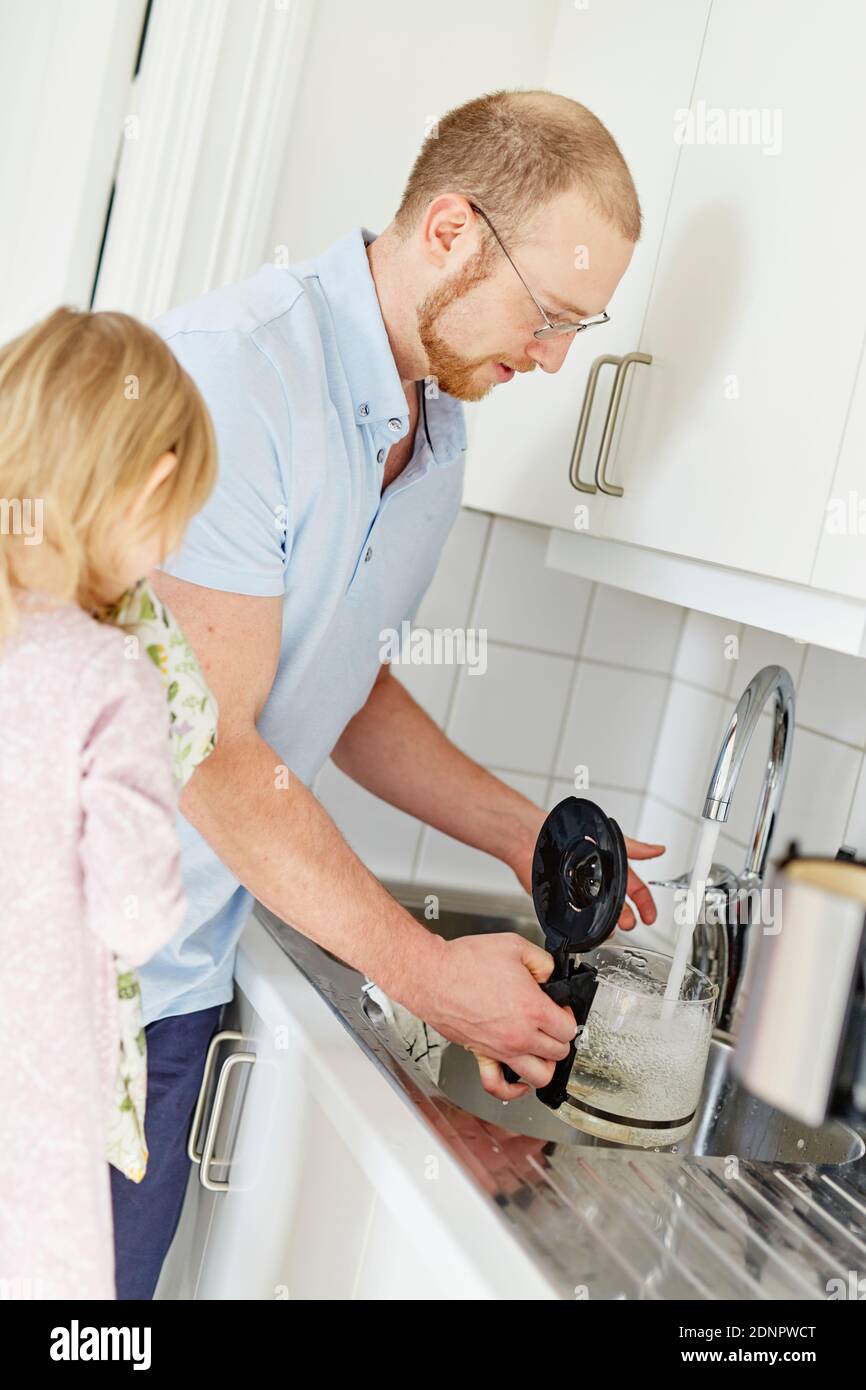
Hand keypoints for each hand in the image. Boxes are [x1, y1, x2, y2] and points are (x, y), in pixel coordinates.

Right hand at [412, 931, 576, 1101]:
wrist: (431, 975)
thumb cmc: (465, 962)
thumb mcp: (514, 946)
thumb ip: (542, 962)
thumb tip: (550, 975)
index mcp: (533, 1009)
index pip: (568, 1028)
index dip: (568, 1015)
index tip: (560, 1007)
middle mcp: (520, 1035)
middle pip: (559, 1052)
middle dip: (559, 1037)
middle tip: (551, 1022)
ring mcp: (501, 1050)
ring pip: (540, 1075)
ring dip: (546, 1064)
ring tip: (542, 1049)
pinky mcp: (481, 1056)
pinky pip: (498, 1087)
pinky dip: (513, 1090)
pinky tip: (519, 1081)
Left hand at [508, 812, 664, 930]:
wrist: (537, 836)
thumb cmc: (574, 834)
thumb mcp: (611, 841)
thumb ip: (635, 848)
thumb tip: (658, 849)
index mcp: (612, 869)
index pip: (635, 890)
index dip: (645, 904)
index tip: (650, 917)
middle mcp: (598, 881)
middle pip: (618, 905)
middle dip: (625, 917)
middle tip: (629, 924)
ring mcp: (581, 891)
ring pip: (598, 914)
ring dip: (606, 923)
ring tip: (609, 929)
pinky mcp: (562, 899)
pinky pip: (576, 916)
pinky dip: (583, 925)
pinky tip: (586, 929)